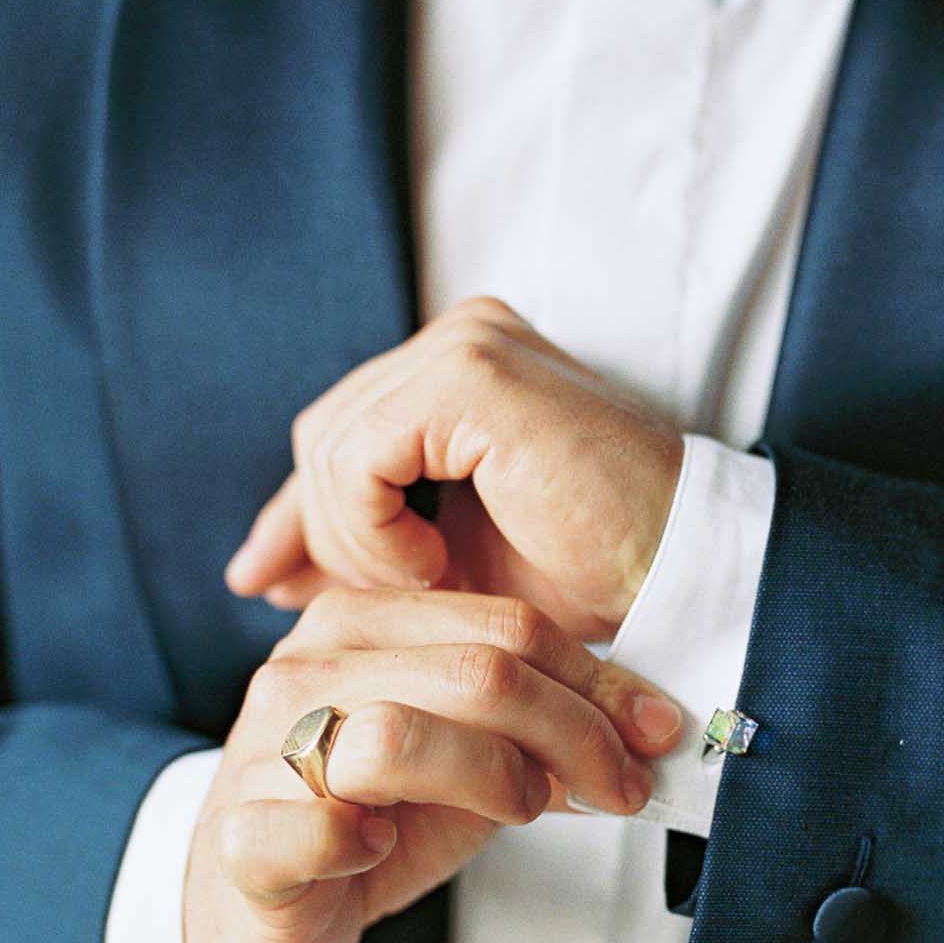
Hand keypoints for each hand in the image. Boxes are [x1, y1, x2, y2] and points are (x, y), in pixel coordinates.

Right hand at [183, 588, 683, 942]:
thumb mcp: (464, 764)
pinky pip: (314, 828)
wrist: (255, 910)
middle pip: (473, 675)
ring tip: (520, 808)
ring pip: (397, 737)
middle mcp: (308, 671)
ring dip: (491, 777)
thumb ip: (533, 732)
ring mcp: (264, 752)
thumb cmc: (366, 824)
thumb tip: (644, 731)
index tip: (655, 732)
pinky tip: (382, 851)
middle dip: (574, 733)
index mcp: (363, 627)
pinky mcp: (241, 837)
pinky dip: (362, 843)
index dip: (598, 684)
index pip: (505, 629)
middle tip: (620, 786)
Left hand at [223, 298, 684, 641]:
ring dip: (359, 542)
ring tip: (429, 586)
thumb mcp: (453, 567)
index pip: (342, 431)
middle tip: (335, 604)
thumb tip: (261, 569)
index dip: (297, 513)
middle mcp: (463, 337)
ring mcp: (468, 345)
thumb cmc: (592, 575)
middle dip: (318, 534)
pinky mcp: (471, 375)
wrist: (683, 572)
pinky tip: (435, 567)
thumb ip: (367, 552)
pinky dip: (377, 530)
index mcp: (463, 366)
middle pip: (324, 436)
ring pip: (332, 449)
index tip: (260, 580)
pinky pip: (360, 459)